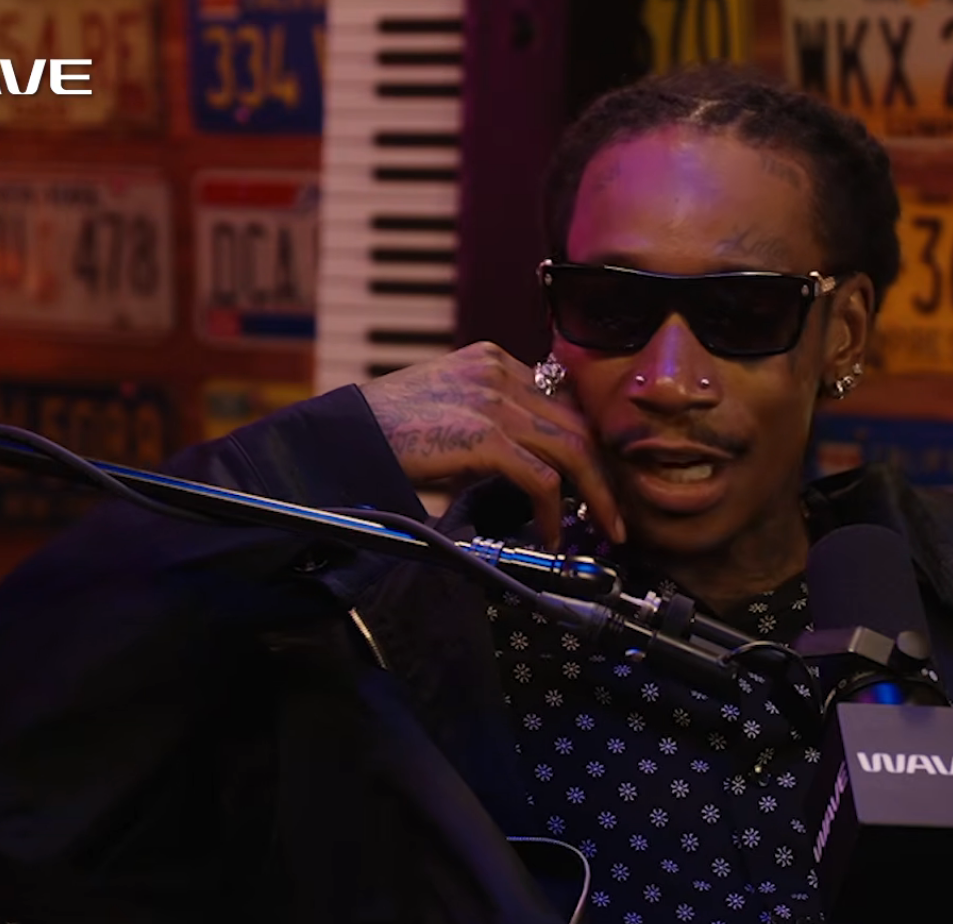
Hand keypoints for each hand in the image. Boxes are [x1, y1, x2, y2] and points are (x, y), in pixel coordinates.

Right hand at [358, 342, 622, 548]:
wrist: (337, 436)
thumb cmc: (384, 431)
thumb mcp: (448, 410)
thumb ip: (491, 422)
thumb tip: (532, 467)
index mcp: (492, 361)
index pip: (561, 403)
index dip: (586, 447)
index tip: (597, 482)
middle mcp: (499, 371)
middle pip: (577, 423)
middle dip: (603, 473)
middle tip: (614, 513)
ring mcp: (492, 400)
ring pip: (572, 448)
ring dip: (595, 494)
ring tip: (603, 527)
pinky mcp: (483, 434)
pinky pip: (541, 478)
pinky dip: (553, 511)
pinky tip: (550, 533)